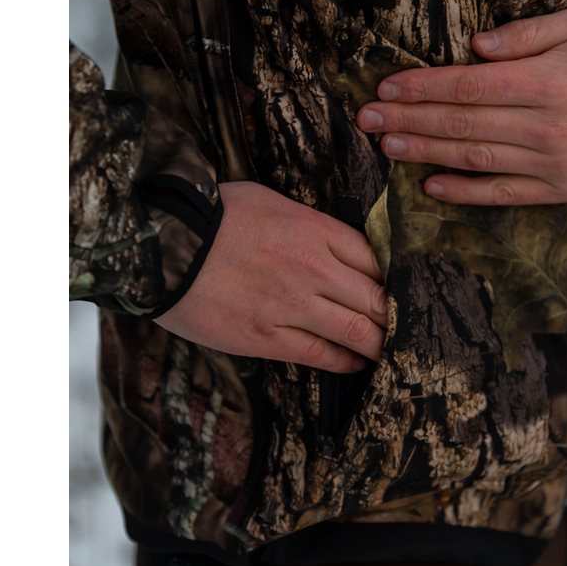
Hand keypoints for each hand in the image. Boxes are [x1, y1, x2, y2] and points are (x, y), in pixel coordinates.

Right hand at [155, 182, 386, 372]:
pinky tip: (356, 363)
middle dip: (396, 318)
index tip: (400, 293)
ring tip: (390, 352)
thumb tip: (339, 248)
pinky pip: (322, 354)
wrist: (161, 243)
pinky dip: (346, 361)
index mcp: (316, 230)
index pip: (377, 260)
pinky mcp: (267, 338)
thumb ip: (311, 226)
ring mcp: (292, 305)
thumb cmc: (213, 215)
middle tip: (406, 329)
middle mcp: (313, 269)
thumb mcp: (271, 202)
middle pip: (377, 299)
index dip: (395, 281)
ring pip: (359, 331)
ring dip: (380, 344)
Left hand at [356, 7, 566, 204]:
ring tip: (386, 146)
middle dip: (408, 120)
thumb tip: (476, 47)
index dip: (423, 87)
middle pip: (461, 124)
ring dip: (424, 153)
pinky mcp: (555, 191)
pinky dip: (463, 191)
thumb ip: (527, 34)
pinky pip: (501, 194)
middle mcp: (544, 127)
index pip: (469, 86)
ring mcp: (549, 164)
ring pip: (473, 159)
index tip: (386, 88)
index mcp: (547, 83)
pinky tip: (429, 185)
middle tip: (365, 119)